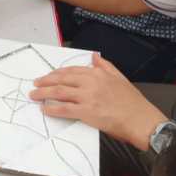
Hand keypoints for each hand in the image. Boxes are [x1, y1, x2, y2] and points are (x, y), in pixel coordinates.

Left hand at [30, 53, 167, 148]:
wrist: (140, 119)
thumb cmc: (132, 102)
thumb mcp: (120, 77)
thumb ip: (105, 66)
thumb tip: (94, 56)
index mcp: (97, 73)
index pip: (71, 71)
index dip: (56, 73)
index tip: (48, 76)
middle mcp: (90, 83)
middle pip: (61, 80)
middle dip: (45, 81)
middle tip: (35, 84)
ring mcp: (87, 97)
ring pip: (59, 93)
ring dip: (43, 93)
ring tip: (34, 95)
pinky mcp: (86, 112)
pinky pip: (64, 109)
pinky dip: (52, 109)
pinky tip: (45, 109)